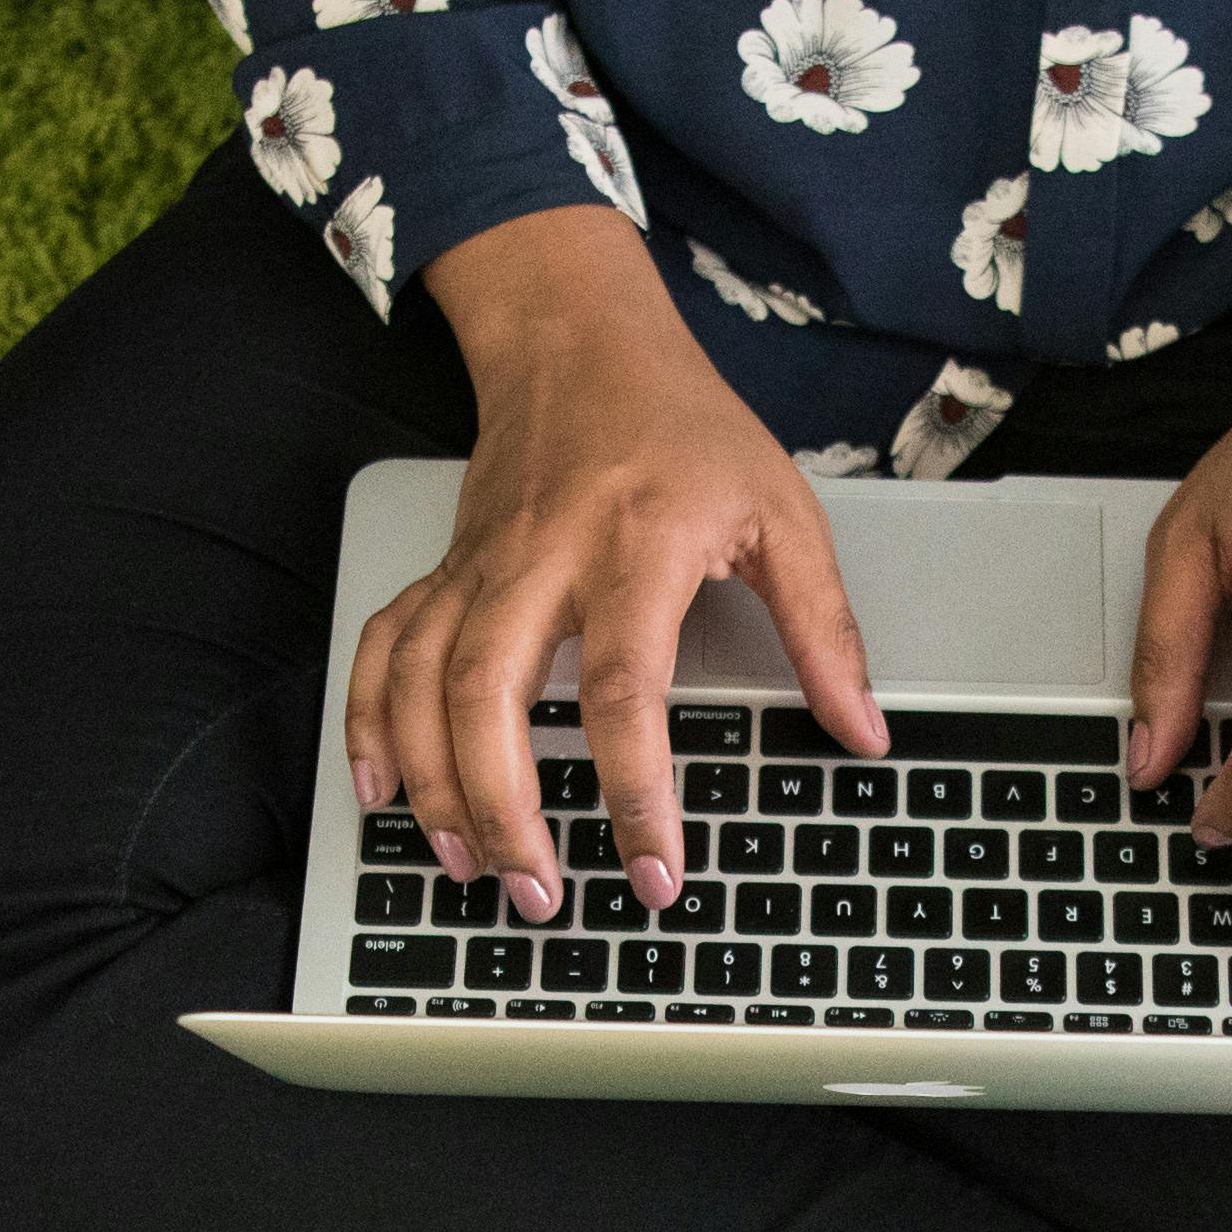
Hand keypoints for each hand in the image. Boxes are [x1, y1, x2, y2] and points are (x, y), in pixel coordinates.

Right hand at [352, 207, 886, 922]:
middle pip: (491, 696)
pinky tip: (380, 790)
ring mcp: (479, 565)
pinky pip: (384, 649)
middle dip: (504, 809)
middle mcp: (542, 557)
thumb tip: (862, 731)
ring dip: (434, 785)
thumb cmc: (686, 427)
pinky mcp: (444, 570)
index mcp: (635, 544)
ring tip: (466, 867)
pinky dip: (368, 721)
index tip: (653, 869)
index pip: (622, 689)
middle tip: (538, 892)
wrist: (581, 339)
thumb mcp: (783, 510)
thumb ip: (823, 628)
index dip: (635, 791)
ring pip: (424, 683)